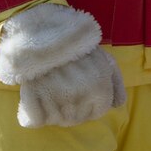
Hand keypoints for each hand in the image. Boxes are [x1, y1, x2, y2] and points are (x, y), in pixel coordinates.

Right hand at [0, 3, 125, 127]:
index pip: (97, 113)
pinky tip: (37, 99)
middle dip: (71, 109)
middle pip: (75, 119)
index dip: (90, 106)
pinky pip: (35, 120)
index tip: (82, 94)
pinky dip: (33, 115)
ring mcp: (55, 96)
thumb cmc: (80, 48)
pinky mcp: (33, 94)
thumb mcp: (106, 61)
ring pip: (56, 120)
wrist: (48, 29)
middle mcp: (79, 95)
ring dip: (53, 111)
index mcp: (99, 88)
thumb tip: (117, 106)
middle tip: (64, 89)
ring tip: (52, 90)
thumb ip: (116, 85)